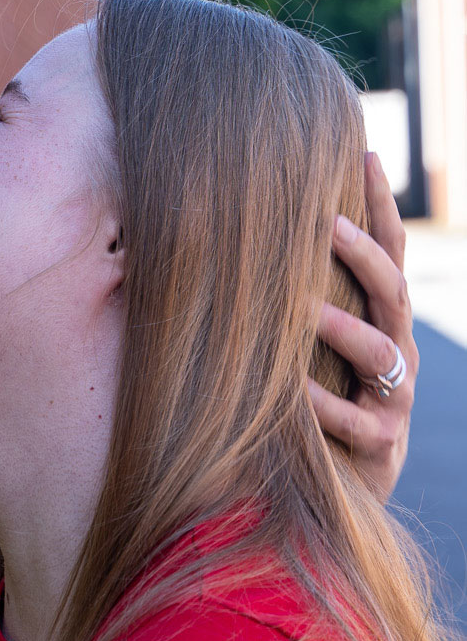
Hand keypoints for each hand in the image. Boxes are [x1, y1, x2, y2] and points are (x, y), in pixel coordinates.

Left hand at [309, 151, 416, 502]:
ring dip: (341, 327)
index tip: (366, 152)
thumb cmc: (319, 406)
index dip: (382, 204)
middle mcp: (398, 352)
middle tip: (326, 221)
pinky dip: (321, 404)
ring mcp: (394, 399)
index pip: (390, 252)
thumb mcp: (313, 348)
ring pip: (380, 351)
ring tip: (301, 309)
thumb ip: (296, 299)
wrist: (347, 489)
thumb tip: (243, 238)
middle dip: (364, 254)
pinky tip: (292, 390)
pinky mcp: (381, 444)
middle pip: (392, 291)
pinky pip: (353, 420)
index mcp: (384, 322)